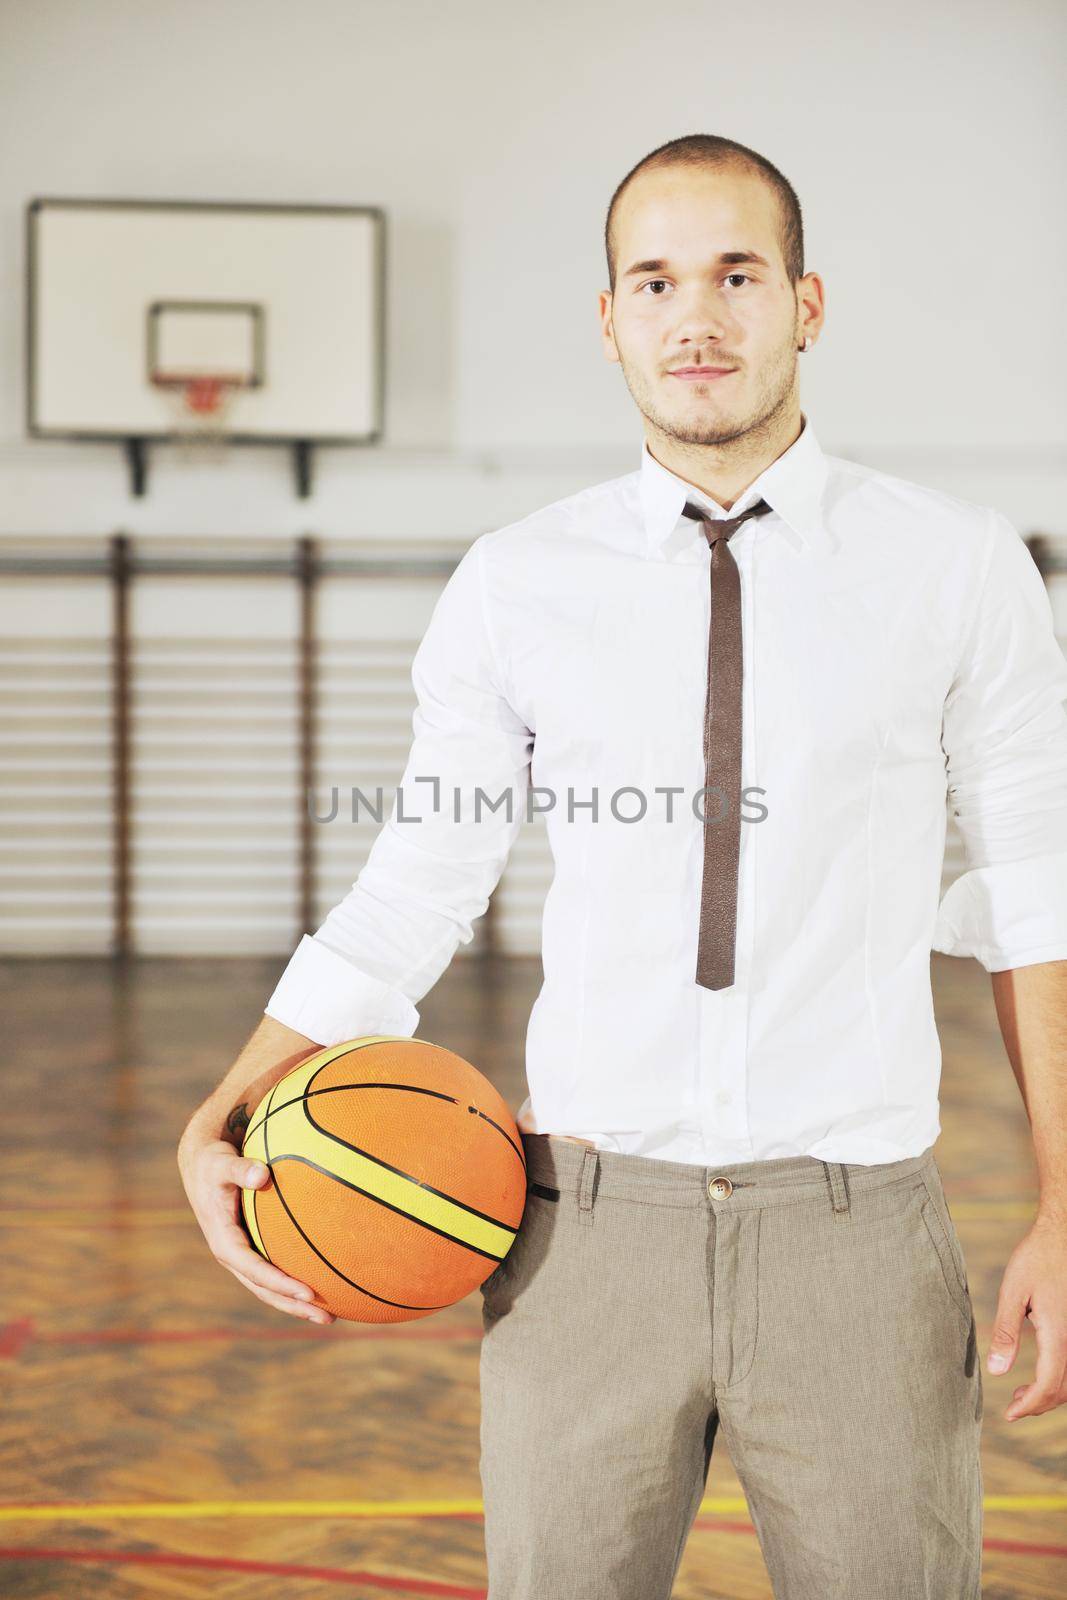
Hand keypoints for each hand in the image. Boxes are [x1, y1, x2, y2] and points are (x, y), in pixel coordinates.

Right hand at [178, 1134, 334, 1325]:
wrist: (201, 1165)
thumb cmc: (214, 1162)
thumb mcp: (222, 1163)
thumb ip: (241, 1169)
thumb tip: (261, 1173)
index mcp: (224, 1241)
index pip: (255, 1270)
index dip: (280, 1284)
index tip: (308, 1293)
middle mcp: (232, 1255)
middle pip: (264, 1290)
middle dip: (294, 1306)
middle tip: (327, 1318)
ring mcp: (242, 1255)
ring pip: (269, 1288)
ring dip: (296, 1304)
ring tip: (331, 1316)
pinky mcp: (251, 1248)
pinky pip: (274, 1271)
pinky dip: (294, 1283)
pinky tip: (322, 1285)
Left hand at [986, 1212, 1066, 1419]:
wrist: (1062, 1236)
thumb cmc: (1036, 1259)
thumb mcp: (1013, 1292)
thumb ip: (1005, 1332)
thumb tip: (996, 1371)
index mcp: (1059, 1334)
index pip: (1048, 1385)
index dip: (1029, 1405)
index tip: (1009, 1414)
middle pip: (1063, 1389)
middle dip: (1039, 1404)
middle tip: (1013, 1408)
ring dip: (1050, 1392)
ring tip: (1023, 1393)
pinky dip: (1060, 1377)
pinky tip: (1041, 1371)